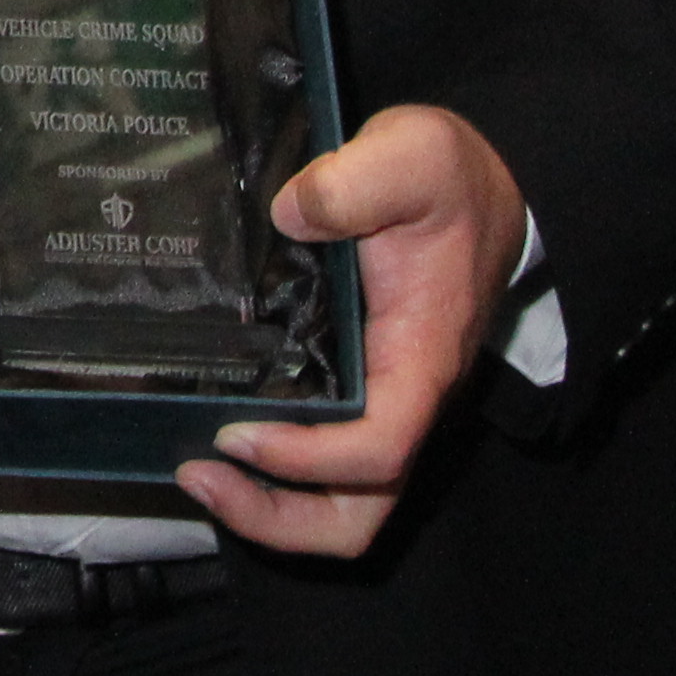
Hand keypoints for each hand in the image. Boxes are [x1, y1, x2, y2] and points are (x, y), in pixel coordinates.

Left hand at [177, 102, 528, 560]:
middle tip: (198, 474)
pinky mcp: (358, 390)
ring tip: (194, 470)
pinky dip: (272, 472)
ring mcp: (382, 402)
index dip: (310, 459)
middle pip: (359, 512)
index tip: (239, 432)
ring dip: (269, 507)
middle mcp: (404, 397)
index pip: (380, 447)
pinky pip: (322, 462)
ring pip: (342, 502)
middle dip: (279, 518)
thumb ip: (354, 181)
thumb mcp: (411, 156)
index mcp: (421, 358)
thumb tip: (288, 213)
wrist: (480, 181)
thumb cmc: (448, 177)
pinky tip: (211, 429)